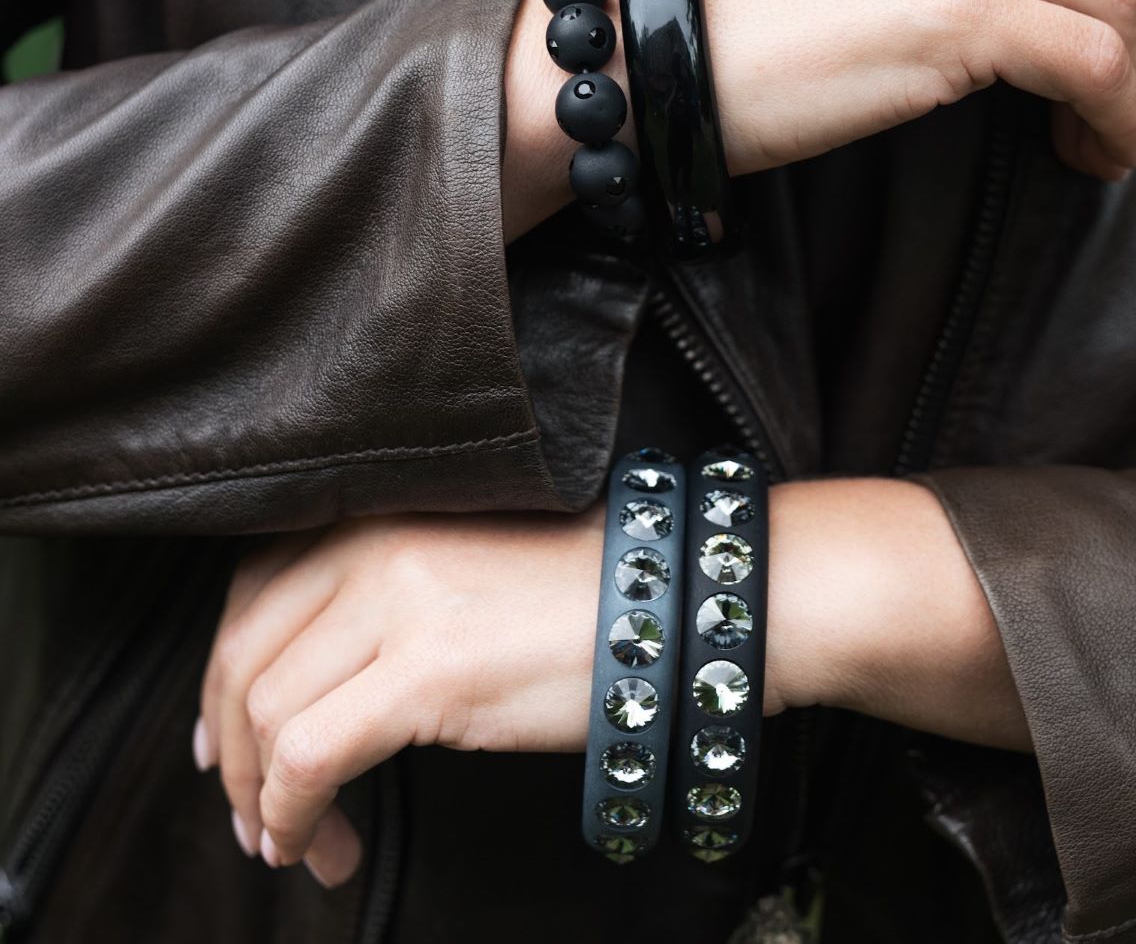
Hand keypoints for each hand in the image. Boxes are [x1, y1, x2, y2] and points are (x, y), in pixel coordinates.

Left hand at [191, 480, 1022, 888]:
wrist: (685, 598)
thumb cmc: (596, 591)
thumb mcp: (473, 574)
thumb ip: (390, 599)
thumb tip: (324, 676)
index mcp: (385, 516)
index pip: (254, 590)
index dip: (226, 675)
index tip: (229, 737)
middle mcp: (376, 544)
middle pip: (242, 651)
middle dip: (229, 747)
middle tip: (250, 807)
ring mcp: (399, 602)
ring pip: (265, 711)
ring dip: (261, 796)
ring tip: (292, 843)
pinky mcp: (428, 672)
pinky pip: (309, 757)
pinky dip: (292, 816)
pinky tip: (321, 846)